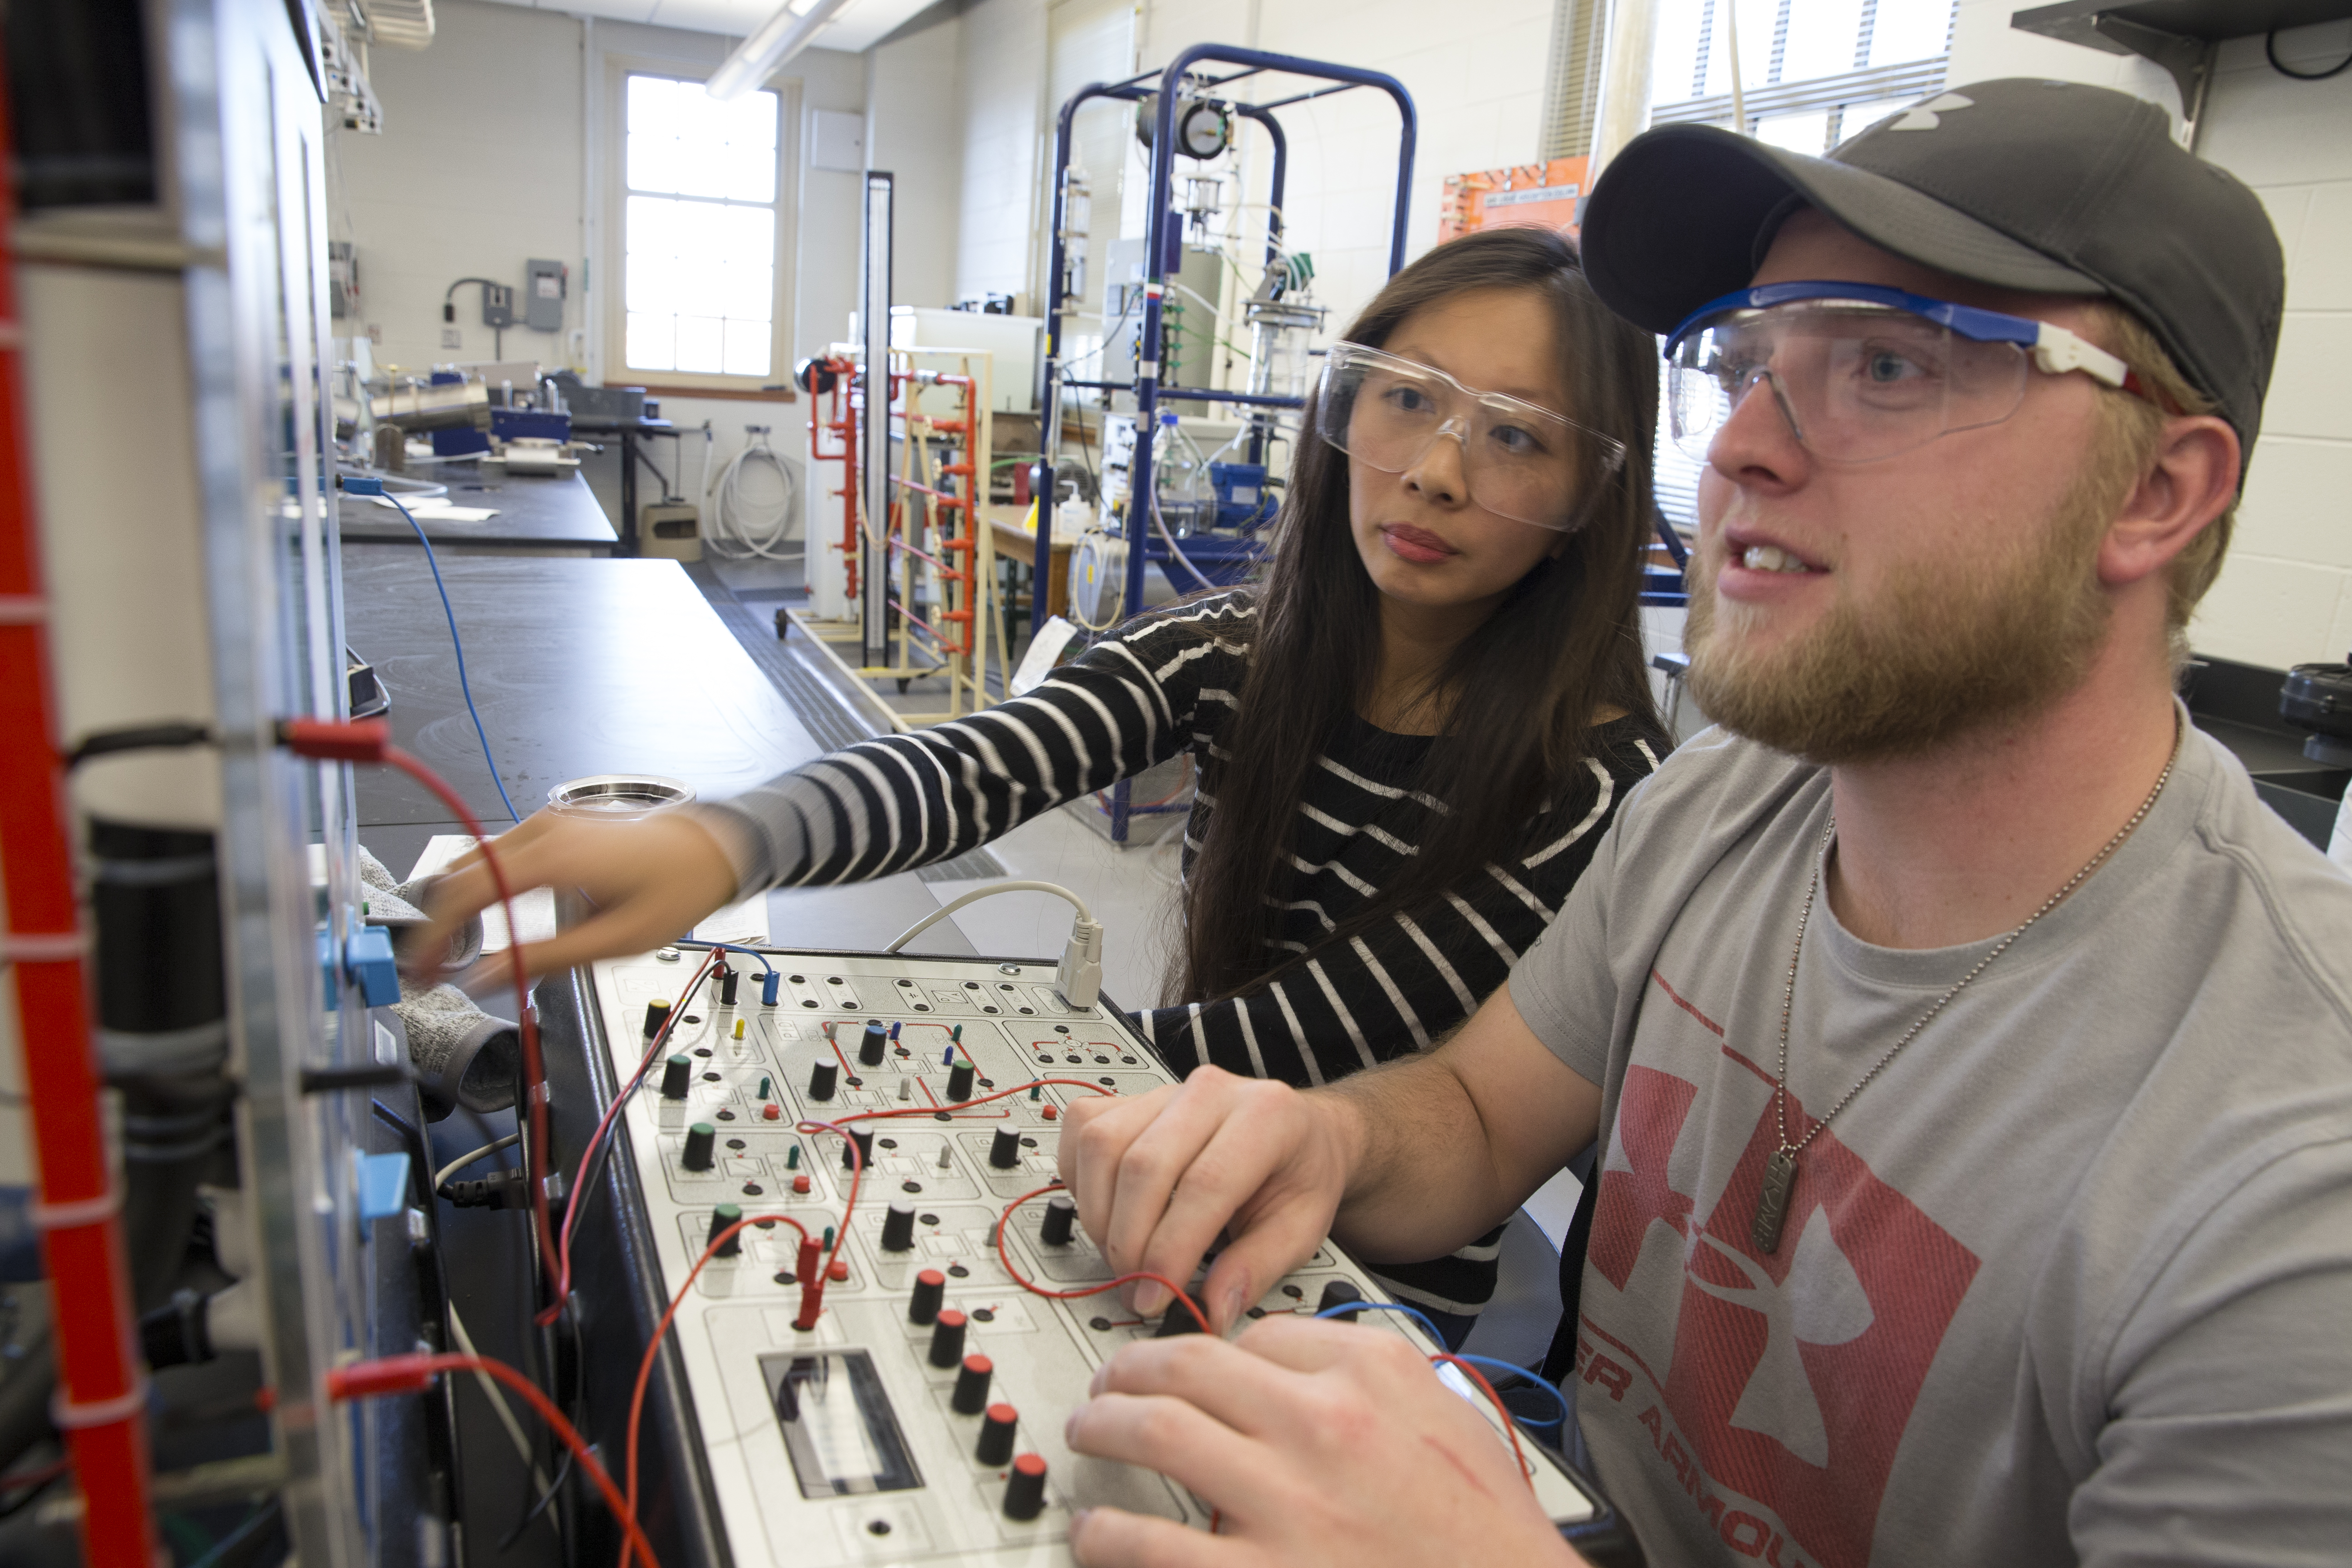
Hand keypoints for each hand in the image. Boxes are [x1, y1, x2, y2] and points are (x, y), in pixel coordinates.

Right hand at [408, 808, 741, 984]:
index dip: (435, 935)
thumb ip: (545, 960)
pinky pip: (499, 855)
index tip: (423, 971)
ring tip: (454, 953)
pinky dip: (481, 886)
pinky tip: (487, 919)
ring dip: (457, 906)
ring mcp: (547, 824)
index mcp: (553, 856)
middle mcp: (543, 831)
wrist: (711, 849)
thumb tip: (486, 978)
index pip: (466, 891)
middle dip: (439, 925)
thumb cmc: (676, 887)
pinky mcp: (554, 828)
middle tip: (432, 971)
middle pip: (460, 875)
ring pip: (474, 863)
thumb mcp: (614, 941)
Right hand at [1057, 1065, 1354, 1331]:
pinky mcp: (1130, 1098)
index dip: (1170, 1250)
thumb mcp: (1301, 1229)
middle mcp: (1211, 1091)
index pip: (1204, 1183)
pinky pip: (1082, 1129)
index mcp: (1266, 1115)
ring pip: (1102, 1143)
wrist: (1296, 1133)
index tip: (1156, 1296)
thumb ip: (1256, 1270)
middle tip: (1137, 1287)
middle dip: (1130, 1242)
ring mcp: (1166, 1090)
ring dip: (1100, 1215)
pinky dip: (1082, 1180)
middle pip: (1144, 1164)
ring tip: (1124, 1255)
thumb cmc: (1298, 1175)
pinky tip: (1109, 1212)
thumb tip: (1209, 1311)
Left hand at [1064, 1315, 1581, 1567]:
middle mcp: (1322, 1424)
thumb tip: (1294, 1362)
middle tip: (1107, 1385)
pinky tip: (1097, 1529)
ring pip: (1157, 1432)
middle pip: (1189, 1364)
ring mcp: (1287, 1503)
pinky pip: (1152, 1542)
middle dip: (1131, 1369)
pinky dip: (1109, 1531)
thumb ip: (1372, 1379)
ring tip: (1089, 1433)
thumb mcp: (1446, 1418)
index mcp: (1370, 1375)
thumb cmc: (1489, 1532)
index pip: (1260, 1335)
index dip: (1213, 1350)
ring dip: (1105, 1427)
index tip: (1188, 1367)